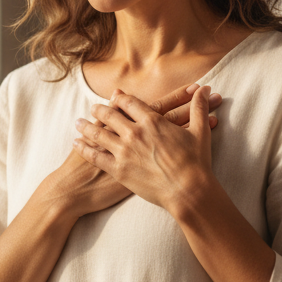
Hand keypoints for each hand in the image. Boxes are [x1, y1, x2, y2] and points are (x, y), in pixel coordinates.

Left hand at [72, 85, 215, 214]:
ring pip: (98, 133)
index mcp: (152, 121)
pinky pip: (95, 156)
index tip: (113, 96)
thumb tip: (205, 90)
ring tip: (77, 122)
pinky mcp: (119, 170)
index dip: (119, 98)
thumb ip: (199, 108)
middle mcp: (134, 132)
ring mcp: (124, 151)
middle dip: (99, 110)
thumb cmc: (196, 162)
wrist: (188, 190)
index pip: (129, 103)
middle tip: (92, 108)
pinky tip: (76, 144)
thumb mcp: (200, 131)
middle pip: (110, 115)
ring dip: (86, 126)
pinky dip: (84, 148)